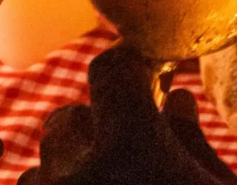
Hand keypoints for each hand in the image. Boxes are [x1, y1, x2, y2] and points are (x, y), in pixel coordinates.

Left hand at [18, 47, 236, 184]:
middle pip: (69, 119)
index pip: (110, 70)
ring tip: (113, 181)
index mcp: (131, 146)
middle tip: (134, 145)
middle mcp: (78, 173)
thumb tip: (176, 101)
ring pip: (46, 164)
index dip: (129, 64)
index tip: (144, 69)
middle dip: (98, 123)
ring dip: (74, 166)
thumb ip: (190, 139)